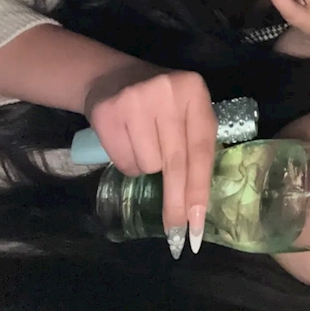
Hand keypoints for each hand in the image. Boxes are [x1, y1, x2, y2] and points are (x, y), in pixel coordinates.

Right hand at [84, 64, 217, 249]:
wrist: (113, 77)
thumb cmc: (160, 103)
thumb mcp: (185, 111)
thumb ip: (195, 143)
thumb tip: (196, 206)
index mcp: (194, 91)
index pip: (201, 150)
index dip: (199, 189)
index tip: (197, 224)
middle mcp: (167, 92)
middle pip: (176, 162)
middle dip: (177, 202)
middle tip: (176, 233)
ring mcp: (135, 100)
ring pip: (148, 165)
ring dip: (147, 168)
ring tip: (144, 145)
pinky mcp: (108, 111)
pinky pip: (124, 162)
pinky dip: (128, 164)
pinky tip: (127, 143)